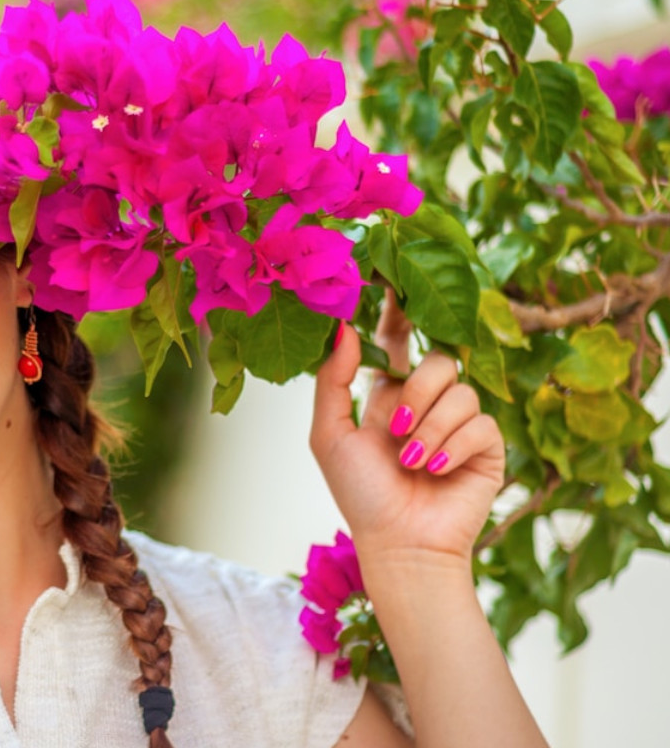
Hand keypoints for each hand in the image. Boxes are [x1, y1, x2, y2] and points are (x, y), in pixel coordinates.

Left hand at [309, 291, 504, 571]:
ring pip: (461, 390)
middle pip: (437, 360)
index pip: (399, 338)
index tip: (396, 278)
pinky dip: (454, 446)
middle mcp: (428, 402)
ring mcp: (461, 423)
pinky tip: (437, 470)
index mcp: (389, 393)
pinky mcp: (489, 447)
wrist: (398, 542)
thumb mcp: (330, 433)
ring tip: (412, 462)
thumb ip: (333, 379)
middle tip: (395, 430)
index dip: (400, 309)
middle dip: (415, 392)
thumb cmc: (359, 493)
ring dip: (430, 428)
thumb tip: (343, 325)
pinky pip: (480, 423)